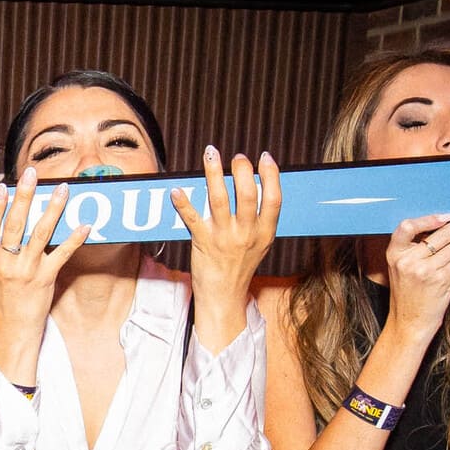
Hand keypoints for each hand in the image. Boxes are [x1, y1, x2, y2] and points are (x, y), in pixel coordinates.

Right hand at [0, 165, 89, 334]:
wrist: (14, 330)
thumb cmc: (3, 300)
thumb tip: (4, 219)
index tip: (2, 186)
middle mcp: (5, 264)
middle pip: (15, 224)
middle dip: (24, 196)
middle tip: (32, 174)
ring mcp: (26, 271)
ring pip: (41, 233)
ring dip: (53, 208)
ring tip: (63, 189)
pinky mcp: (45, 279)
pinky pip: (62, 254)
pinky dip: (75, 239)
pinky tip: (85, 225)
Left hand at [171, 146, 281, 342]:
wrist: (224, 296)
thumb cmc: (240, 266)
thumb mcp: (260, 243)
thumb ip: (261, 218)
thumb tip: (257, 183)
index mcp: (265, 233)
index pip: (273, 199)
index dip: (271, 175)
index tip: (264, 157)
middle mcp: (246, 234)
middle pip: (247, 195)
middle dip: (242, 170)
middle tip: (237, 157)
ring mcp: (224, 238)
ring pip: (219, 199)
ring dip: (214, 173)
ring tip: (211, 153)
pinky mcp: (203, 242)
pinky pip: (192, 218)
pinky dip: (183, 203)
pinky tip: (176, 190)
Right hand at [382, 202, 449, 338]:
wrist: (409, 324)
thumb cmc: (409, 296)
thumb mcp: (402, 269)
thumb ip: (416, 250)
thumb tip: (445, 226)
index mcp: (394, 254)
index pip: (406, 227)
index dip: (428, 219)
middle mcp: (407, 260)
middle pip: (442, 232)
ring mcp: (424, 270)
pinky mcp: (440, 280)